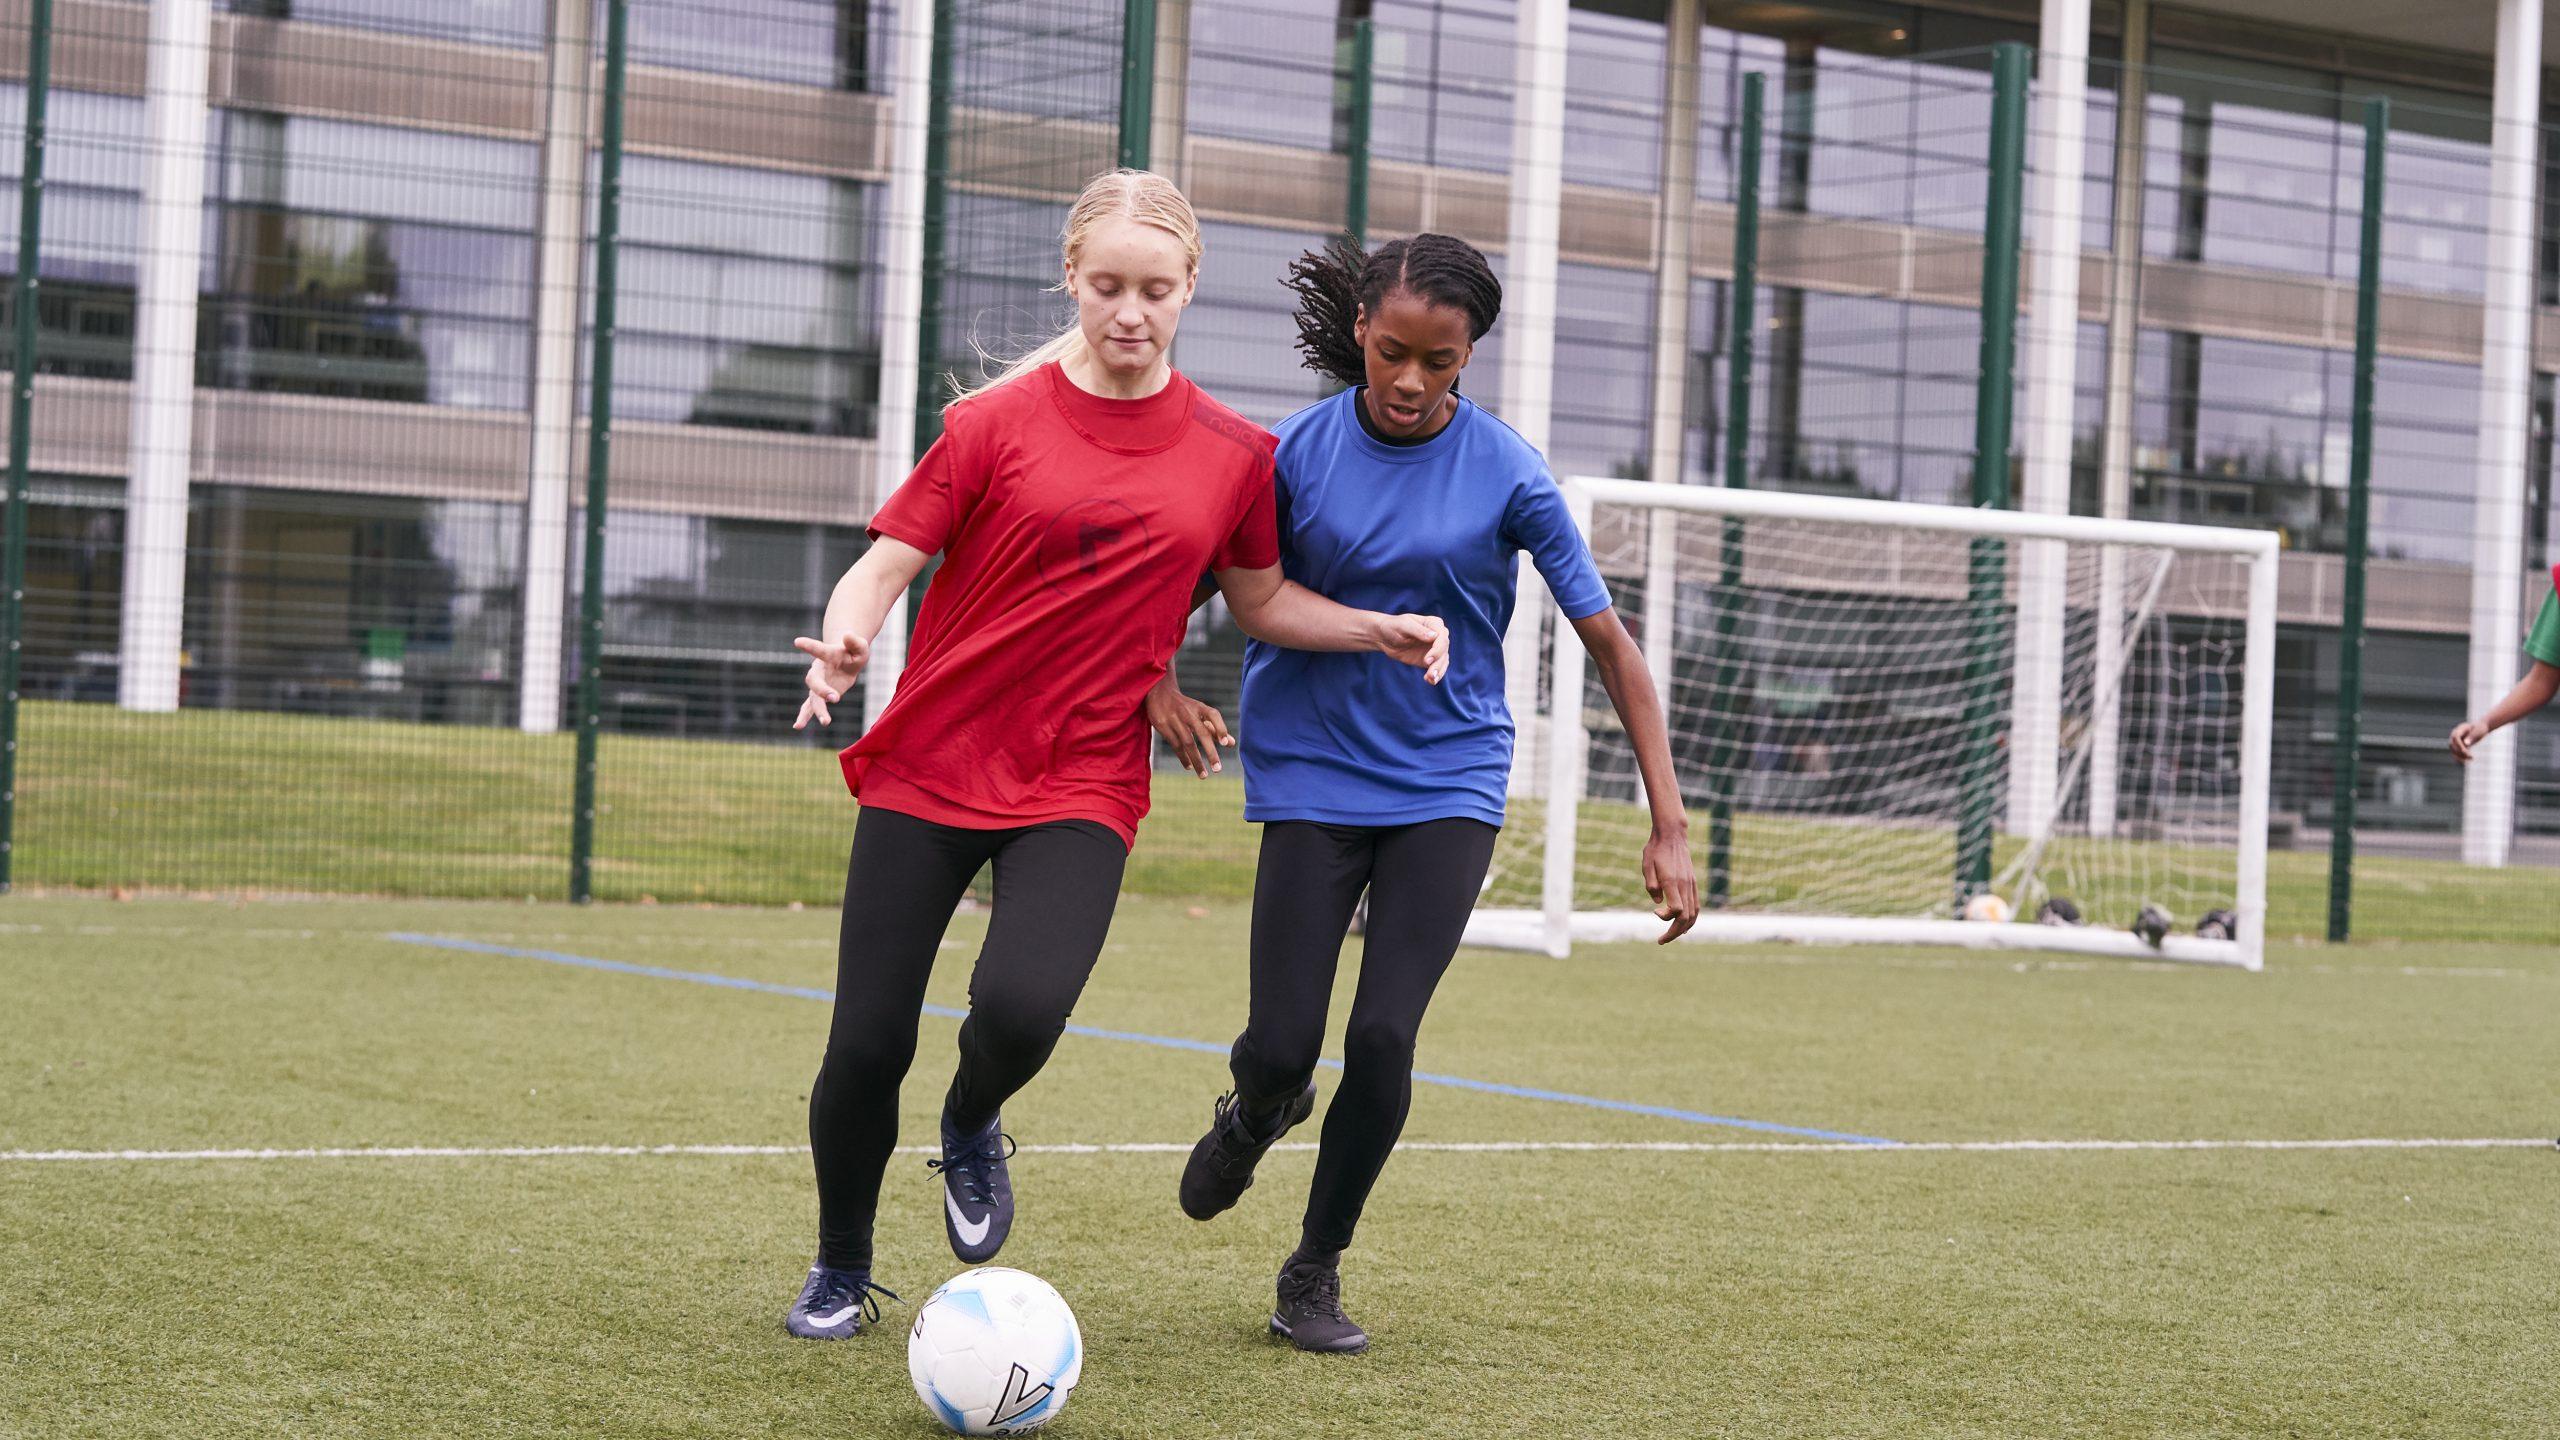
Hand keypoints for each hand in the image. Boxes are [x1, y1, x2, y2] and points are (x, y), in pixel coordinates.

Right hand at [791, 633, 869, 729]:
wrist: (846, 660)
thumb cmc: (853, 653)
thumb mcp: (860, 647)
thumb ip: (856, 642)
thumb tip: (848, 634)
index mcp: (828, 655)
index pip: (818, 649)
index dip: (809, 645)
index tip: (797, 641)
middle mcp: (818, 670)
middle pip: (814, 680)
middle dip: (822, 689)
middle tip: (836, 697)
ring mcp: (818, 684)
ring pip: (813, 697)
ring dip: (818, 710)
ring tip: (825, 722)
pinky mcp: (819, 695)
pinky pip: (810, 706)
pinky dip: (805, 716)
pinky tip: (797, 727)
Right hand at [1145, 674, 1232, 776]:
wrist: (1158, 692)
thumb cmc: (1185, 707)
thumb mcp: (1200, 713)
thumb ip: (1215, 728)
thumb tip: (1231, 744)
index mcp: (1199, 707)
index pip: (1213, 715)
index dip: (1220, 728)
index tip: (1225, 743)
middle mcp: (1188, 712)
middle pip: (1201, 733)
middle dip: (1210, 752)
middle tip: (1218, 769)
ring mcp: (1174, 719)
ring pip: (1187, 742)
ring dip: (1196, 760)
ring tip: (1204, 775)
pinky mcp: (1162, 726)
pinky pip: (1175, 745)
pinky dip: (1183, 757)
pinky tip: (1190, 767)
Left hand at [1372, 613, 1449, 683]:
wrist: (1384, 638)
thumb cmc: (1393, 626)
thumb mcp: (1403, 625)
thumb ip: (1418, 630)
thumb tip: (1434, 636)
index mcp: (1434, 624)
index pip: (1442, 638)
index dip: (1437, 650)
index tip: (1427, 661)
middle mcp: (1438, 636)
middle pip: (1444, 650)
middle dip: (1438, 663)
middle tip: (1430, 675)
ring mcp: (1435, 648)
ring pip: (1443, 661)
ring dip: (1438, 671)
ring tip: (1431, 679)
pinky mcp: (1431, 660)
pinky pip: (1438, 668)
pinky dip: (1436, 675)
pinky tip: (1430, 681)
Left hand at [1643, 826, 1699, 943]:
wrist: (1672, 835)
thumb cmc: (1655, 850)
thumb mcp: (1647, 866)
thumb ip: (1651, 885)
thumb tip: (1658, 904)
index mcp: (1673, 882)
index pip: (1677, 909)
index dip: (1666, 917)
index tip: (1654, 912)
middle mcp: (1685, 885)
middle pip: (1686, 917)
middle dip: (1674, 932)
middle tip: (1661, 941)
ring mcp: (1691, 885)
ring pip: (1694, 914)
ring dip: (1683, 928)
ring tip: (1671, 936)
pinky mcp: (1693, 883)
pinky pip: (1696, 905)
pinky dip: (1692, 919)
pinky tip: (1684, 925)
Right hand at [2449, 719, 2487, 763]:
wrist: (2480, 728)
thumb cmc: (2480, 729)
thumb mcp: (2478, 731)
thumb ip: (2472, 736)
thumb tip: (2465, 744)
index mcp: (2459, 729)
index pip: (2455, 737)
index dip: (2459, 745)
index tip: (2465, 751)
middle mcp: (2454, 735)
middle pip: (2452, 744)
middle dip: (2459, 752)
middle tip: (2470, 757)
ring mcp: (2455, 740)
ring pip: (2453, 750)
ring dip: (2459, 756)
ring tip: (2470, 759)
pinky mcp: (2458, 746)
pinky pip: (2456, 753)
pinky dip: (2460, 757)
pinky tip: (2466, 761)